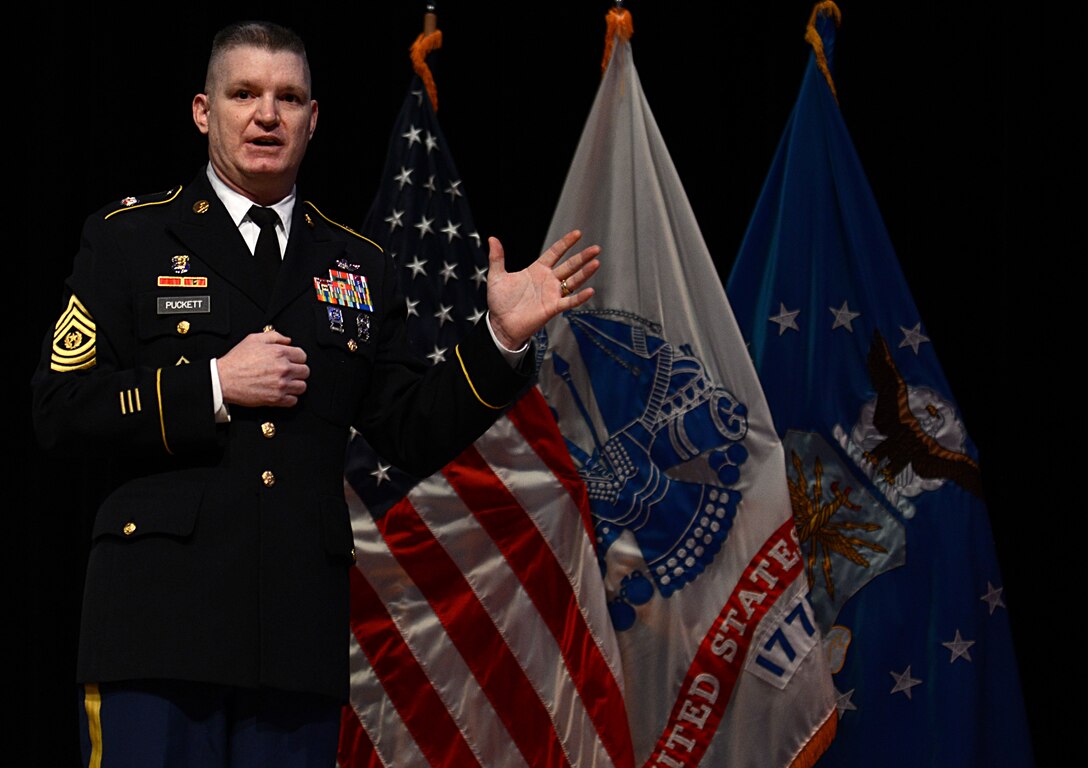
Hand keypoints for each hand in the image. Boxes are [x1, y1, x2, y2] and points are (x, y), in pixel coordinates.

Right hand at [217, 330, 309, 406]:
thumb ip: (274, 336)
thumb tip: (288, 340)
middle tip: (289, 372)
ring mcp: (280, 385)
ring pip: (302, 387)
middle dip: (298, 370)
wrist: (224, 379)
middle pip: (305, 371)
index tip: (292, 360)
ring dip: (296, 384)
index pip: (302, 356)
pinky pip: (293, 400)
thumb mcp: (254, 339)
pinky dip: (290, 398)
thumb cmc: (237, 360)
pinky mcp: (276, 399)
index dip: (297, 357)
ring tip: (287, 382)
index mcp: (279, 353)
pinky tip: (282, 392)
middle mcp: (283, 369)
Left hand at [486, 230, 600, 348]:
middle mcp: (548, 280)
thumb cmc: (500, 302)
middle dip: (582, 257)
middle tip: (596, 249)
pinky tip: (590, 291)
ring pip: (573, 281)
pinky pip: (569, 302)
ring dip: (585, 273)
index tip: (578, 234)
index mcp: (536, 270)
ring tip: (596, 263)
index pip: (555, 253)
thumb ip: (497, 258)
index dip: (566, 243)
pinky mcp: (552, 308)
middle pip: (569, 266)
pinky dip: (580, 297)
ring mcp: (552, 294)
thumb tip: (492, 238)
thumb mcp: (497, 276)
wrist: (500, 324)